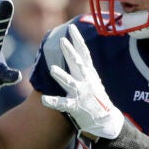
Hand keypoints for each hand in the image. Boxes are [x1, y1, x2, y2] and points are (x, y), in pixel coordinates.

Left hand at [41, 24, 123, 139]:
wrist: (105, 120)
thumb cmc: (96, 98)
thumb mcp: (92, 79)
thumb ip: (82, 67)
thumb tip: (74, 51)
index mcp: (89, 73)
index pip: (84, 53)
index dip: (78, 40)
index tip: (72, 27)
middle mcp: (86, 81)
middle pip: (78, 64)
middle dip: (70, 52)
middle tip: (62, 40)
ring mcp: (82, 94)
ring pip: (70, 83)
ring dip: (62, 76)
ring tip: (52, 69)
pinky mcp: (76, 107)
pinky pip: (63, 104)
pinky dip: (53, 102)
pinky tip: (43, 99)